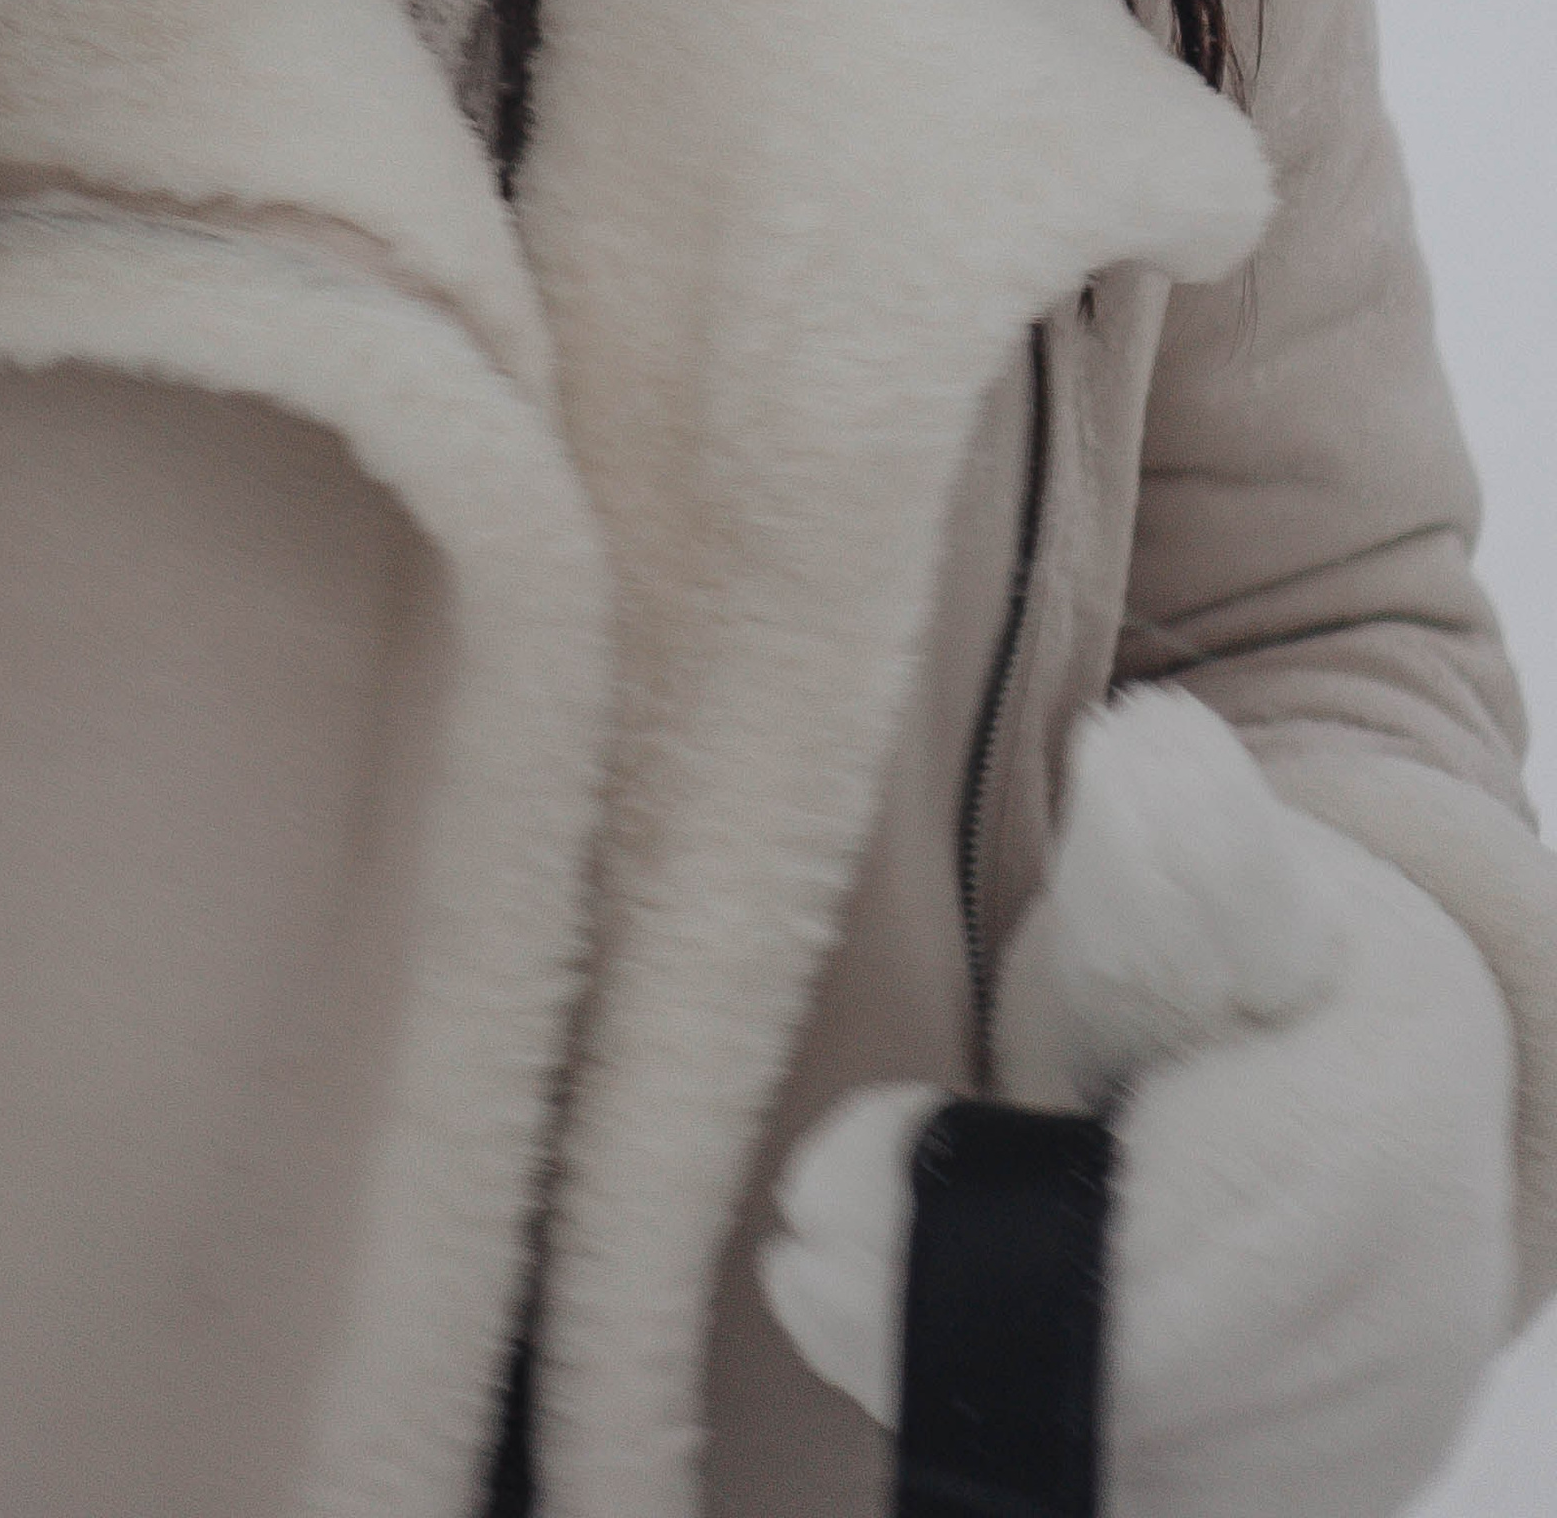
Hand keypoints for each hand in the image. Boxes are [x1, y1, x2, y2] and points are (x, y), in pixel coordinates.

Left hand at [760, 688, 1515, 1517]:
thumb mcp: (1209, 870)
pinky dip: (1021, 1437)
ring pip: (1126, 1470)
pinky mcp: (1300, 1499)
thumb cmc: (1243, 959)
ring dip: (960, 1388)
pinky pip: (1139, 1499)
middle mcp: (1402, 1328)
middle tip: (798, 1251)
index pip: (1146, 1268)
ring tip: (842, 1287)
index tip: (810, 1189)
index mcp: (1377, 1147)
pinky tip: (934, 1343)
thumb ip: (1174, 837)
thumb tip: (1139, 755)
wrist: (1380, 1074)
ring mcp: (1363, 1440)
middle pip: (1127, 1397)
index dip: (953, 1241)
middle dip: (931, 1321)